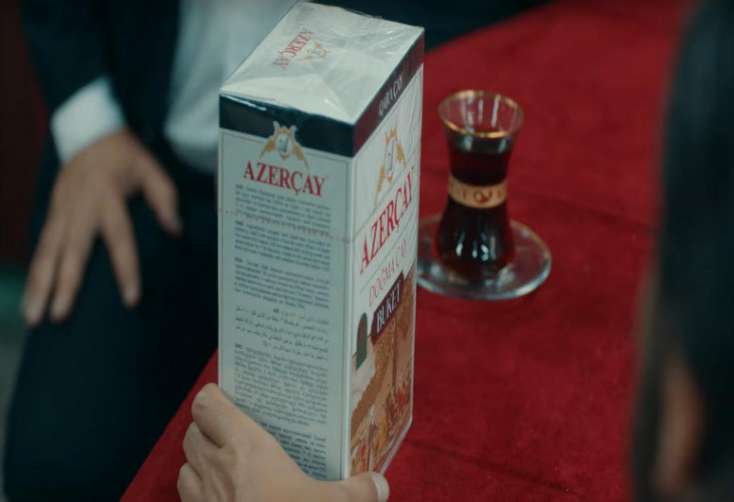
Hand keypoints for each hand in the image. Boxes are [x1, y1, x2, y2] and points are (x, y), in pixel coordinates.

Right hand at [22, 129, 180, 325]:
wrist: (88, 129)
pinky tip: (32, 297)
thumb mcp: (152, 170)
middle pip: (71, 252)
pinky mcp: (51, 213)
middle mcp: (79, 207)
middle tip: (59, 317)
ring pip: (46, 253)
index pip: (119, 240)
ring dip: (39, 286)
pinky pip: (40, 247)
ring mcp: (60, 211)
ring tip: (33, 317)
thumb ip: (165, 200)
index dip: (126, 270)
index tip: (131, 299)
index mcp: (108, 197)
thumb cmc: (126, 155)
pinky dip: (34, 273)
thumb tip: (175, 231)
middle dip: (64, 286)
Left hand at [179, 383, 389, 501]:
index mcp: (245, 448)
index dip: (215, 397)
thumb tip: (381, 485)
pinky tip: (225, 498)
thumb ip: (359, 492)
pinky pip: (188, 496)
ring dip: (200, 460)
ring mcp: (199, 497)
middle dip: (208, 428)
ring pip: (186, 464)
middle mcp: (214, 466)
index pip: (209, 405)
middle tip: (234, 431)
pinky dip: (200, 491)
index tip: (231, 397)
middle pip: (193, 431)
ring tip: (226, 464)